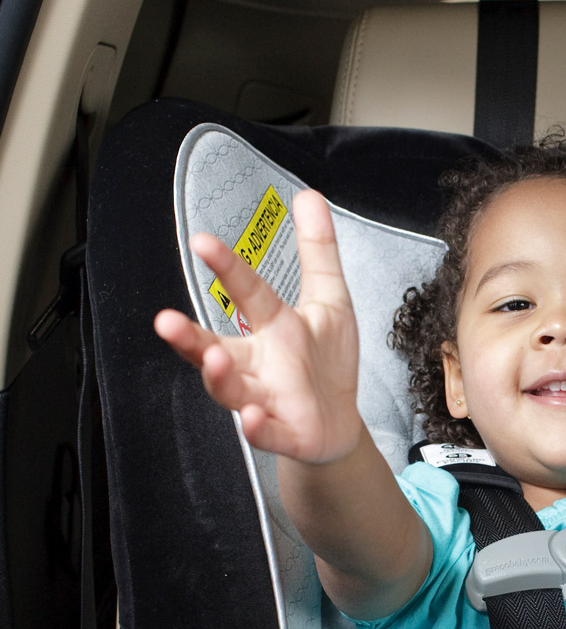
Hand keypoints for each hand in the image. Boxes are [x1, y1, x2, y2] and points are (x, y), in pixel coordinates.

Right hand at [154, 190, 361, 463]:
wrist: (337, 424)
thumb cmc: (325, 361)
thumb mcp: (330, 300)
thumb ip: (318, 251)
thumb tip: (308, 195)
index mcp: (270, 327)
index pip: (247, 293)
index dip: (226, 268)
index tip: (202, 240)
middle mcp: (258, 363)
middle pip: (216, 349)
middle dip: (190, 338)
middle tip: (165, 321)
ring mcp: (267, 400)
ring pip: (232, 391)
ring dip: (219, 378)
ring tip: (213, 359)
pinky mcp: (284, 433)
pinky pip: (265, 433)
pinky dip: (257, 428)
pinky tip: (252, 419)